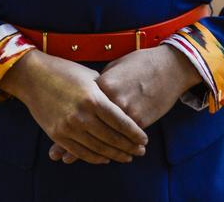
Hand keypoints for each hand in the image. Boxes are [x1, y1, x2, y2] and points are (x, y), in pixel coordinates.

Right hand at [0, 49, 147, 164]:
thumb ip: (105, 93)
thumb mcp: (89, 76)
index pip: (121, 122)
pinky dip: (95, 158)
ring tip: (126, 157)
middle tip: (140, 152)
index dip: (135, 133)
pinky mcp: (57, 134)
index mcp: (93, 98)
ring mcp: (69, 127)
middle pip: (112, 138)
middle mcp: (82, 115)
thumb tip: (122, 106)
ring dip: (114, 155)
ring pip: (98, 149)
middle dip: (129, 147)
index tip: (144, 140)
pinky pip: (80, 152)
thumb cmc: (64, 71)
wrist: (32, 75)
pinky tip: (105, 158)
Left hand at [48, 45, 200, 163]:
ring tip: (79, 159)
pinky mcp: (139, 121)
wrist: (166, 66)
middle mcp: (110, 102)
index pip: (80, 110)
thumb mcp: (112, 70)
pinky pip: (122, 139)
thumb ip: (97, 86)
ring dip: (95, 152)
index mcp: (100, 87)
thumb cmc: (138, 64)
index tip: (57, 137)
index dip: (68, 125)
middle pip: (89, 129)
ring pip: (106, 139)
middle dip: (75, 146)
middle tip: (63, 157)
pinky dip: (114, 149)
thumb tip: (83, 97)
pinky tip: (108, 155)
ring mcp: (125, 113)